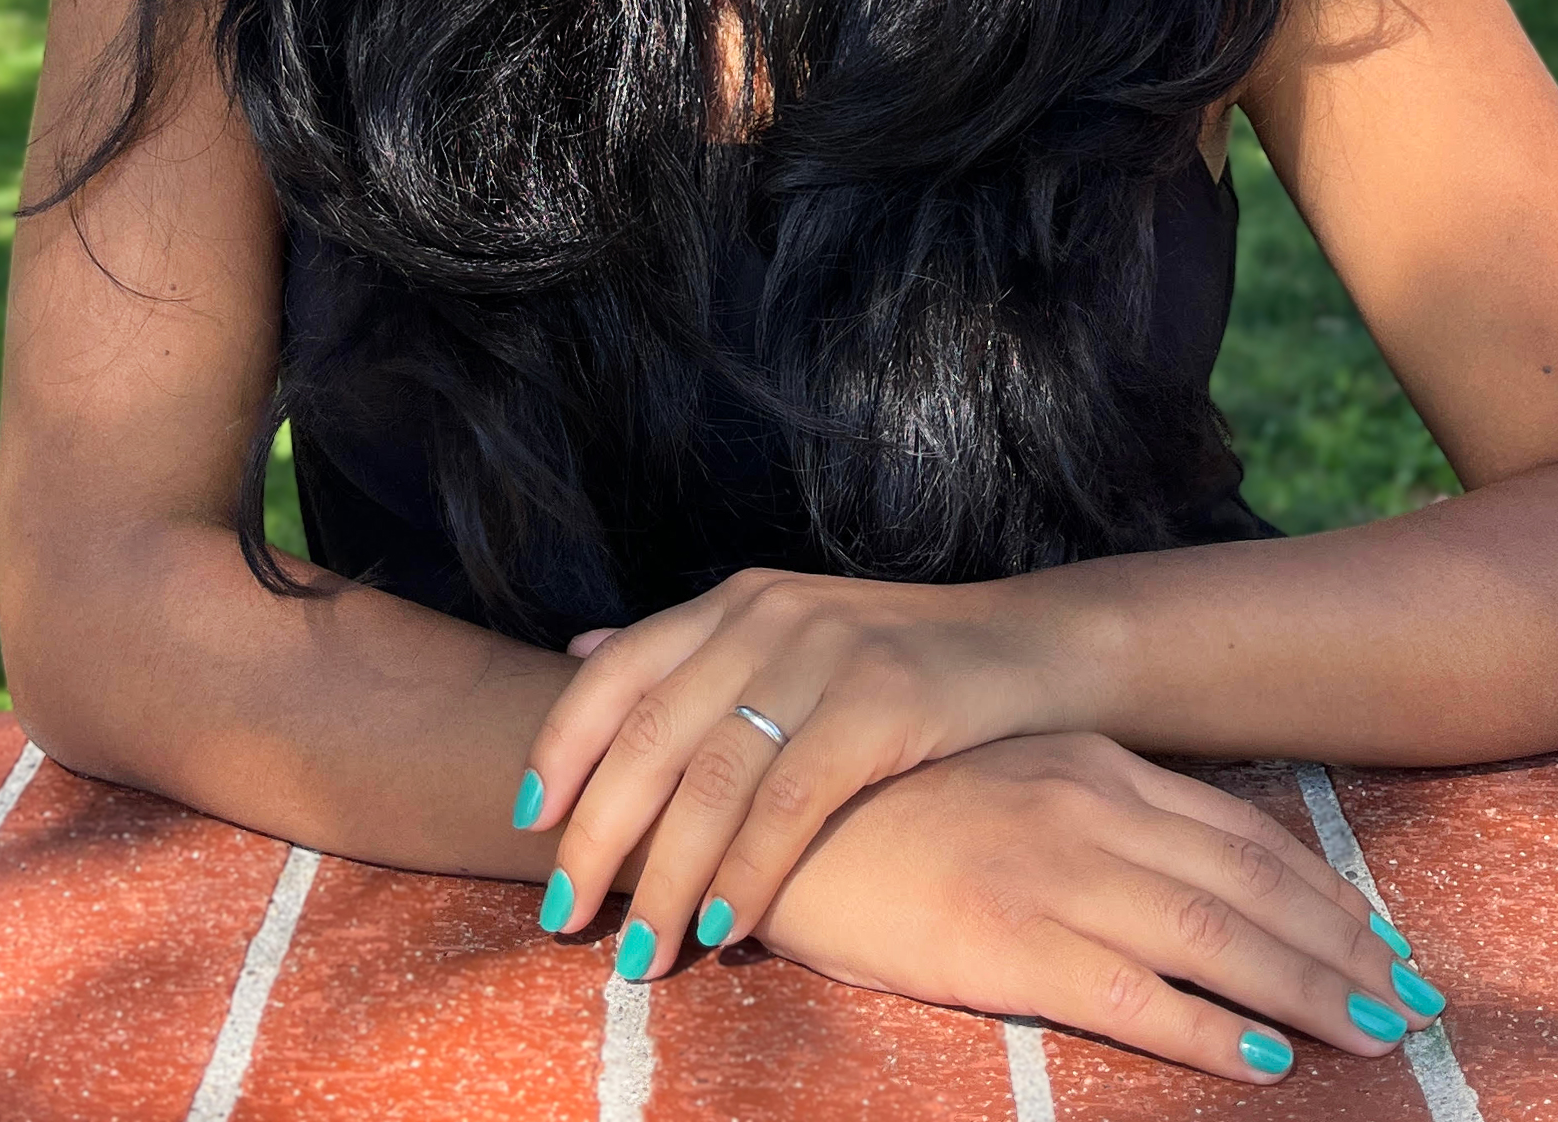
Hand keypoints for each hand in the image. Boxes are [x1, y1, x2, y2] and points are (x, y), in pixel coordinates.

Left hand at [516, 567, 1064, 970]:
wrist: (1033, 647)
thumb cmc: (900, 662)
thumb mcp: (789, 633)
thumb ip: (691, 652)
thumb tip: (580, 653)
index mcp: (735, 602)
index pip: (616, 671)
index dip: (559, 746)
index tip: (524, 823)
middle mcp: (766, 617)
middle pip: (649, 735)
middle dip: (595, 837)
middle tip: (561, 918)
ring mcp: (824, 656)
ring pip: (711, 780)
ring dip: (665, 879)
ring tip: (639, 955)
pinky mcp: (881, 704)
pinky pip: (789, 804)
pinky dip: (746, 874)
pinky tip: (722, 927)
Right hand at [752, 733, 1439, 1083]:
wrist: (771, 810)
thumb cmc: (886, 802)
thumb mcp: (1003, 780)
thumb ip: (1084, 805)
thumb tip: (1166, 861)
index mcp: (1091, 765)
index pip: (1239, 831)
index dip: (1320, 889)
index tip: (1381, 935)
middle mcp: (1090, 807)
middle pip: (1251, 884)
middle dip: (1344, 946)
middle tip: (1416, 1000)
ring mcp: (1055, 872)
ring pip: (1218, 937)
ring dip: (1311, 991)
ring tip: (1377, 1036)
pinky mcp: (1011, 942)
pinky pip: (1138, 995)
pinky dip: (1213, 1031)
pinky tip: (1266, 1063)